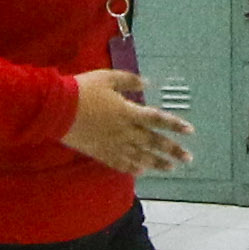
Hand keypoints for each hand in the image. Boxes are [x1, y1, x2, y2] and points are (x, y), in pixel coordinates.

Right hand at [62, 70, 192, 175]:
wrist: (58, 109)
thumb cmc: (83, 90)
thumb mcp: (108, 78)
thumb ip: (130, 81)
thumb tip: (147, 83)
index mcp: (129, 112)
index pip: (158, 120)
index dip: (175, 125)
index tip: (189, 131)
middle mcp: (125, 132)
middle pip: (154, 143)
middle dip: (172, 151)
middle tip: (188, 159)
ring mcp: (113, 145)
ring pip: (140, 157)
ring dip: (157, 163)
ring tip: (170, 168)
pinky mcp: (101, 152)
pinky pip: (121, 163)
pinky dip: (133, 168)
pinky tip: (141, 171)